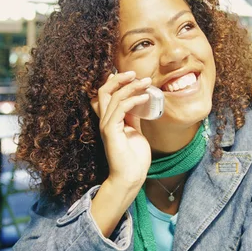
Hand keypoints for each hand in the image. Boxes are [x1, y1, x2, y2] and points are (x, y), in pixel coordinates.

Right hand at [90, 71, 151, 188]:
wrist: (130, 177)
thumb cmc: (134, 157)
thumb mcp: (135, 130)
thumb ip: (133, 116)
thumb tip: (139, 102)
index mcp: (109, 119)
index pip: (106, 94)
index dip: (116, 81)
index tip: (132, 75)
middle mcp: (105, 120)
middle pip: (104, 91)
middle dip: (120, 79)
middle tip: (136, 74)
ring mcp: (106, 125)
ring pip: (114, 97)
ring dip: (132, 87)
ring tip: (147, 83)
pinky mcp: (111, 131)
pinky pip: (120, 109)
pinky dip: (133, 100)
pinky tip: (145, 97)